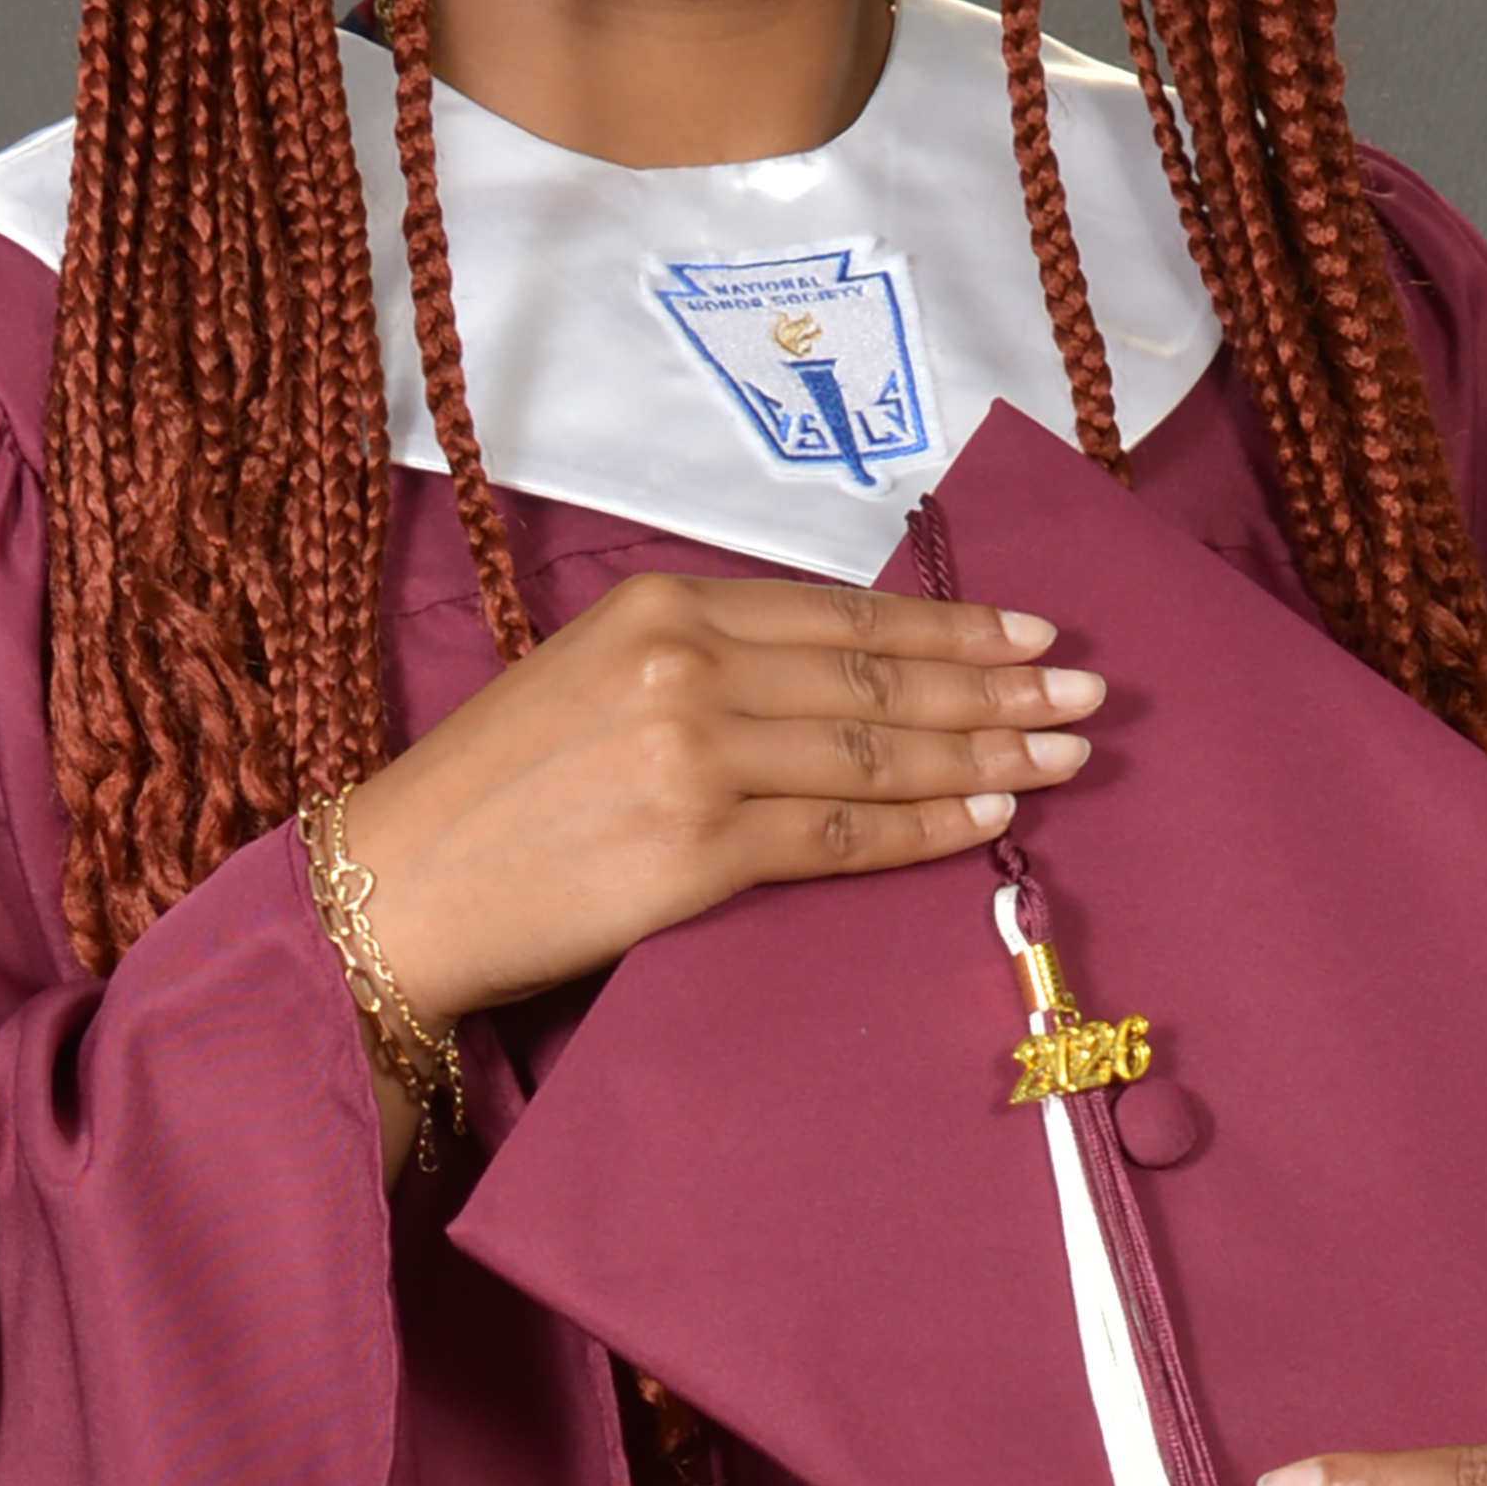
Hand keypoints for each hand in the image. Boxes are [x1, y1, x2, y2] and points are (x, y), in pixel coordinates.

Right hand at [347, 570, 1096, 1029]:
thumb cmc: (495, 782)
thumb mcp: (594, 670)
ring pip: (874, 753)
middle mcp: (684, 664)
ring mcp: (693, 757)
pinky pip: (839, 839)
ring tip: (1065, 755)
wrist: (399, 882)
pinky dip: (924, 829)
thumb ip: (706, 657)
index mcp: (660, 603)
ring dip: (986, 754)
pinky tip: (990, 818)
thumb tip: (843, 670)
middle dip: (996, 686)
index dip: (946, 626)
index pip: (839, 615)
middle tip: (1087, 693)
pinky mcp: (695, 852)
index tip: (1028, 633)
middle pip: (874, 676)